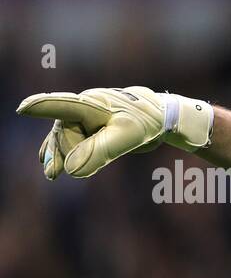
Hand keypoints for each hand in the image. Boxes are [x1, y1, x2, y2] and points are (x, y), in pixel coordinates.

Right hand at [16, 86, 212, 179]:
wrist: (161, 116)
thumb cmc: (146, 123)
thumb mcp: (127, 137)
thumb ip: (99, 153)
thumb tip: (72, 171)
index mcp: (90, 104)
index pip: (62, 106)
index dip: (42, 107)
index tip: (23, 109)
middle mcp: (82, 108)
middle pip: (64, 134)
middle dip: (64, 152)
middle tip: (60, 171)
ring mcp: (84, 117)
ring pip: (64, 139)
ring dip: (58, 156)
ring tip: (51, 174)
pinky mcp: (90, 127)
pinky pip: (69, 140)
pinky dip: (61, 152)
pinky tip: (47, 162)